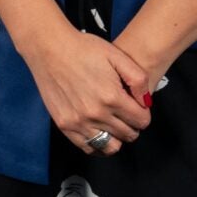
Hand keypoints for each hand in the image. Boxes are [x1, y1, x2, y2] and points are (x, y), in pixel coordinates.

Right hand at [20, 26, 152, 156]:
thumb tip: (146, 102)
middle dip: (132, 124)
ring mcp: (79, 122)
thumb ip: (138, 79)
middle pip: (128, 134)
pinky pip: (89, 147)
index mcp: (112, 97)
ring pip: (111, 146)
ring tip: (113, 122)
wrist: (49, 48)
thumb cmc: (83, 48)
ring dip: (117, 136)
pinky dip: (99, 143)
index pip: (141, 121)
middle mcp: (96, 114)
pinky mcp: (65, 125)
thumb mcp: (117, 55)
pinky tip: (99, 130)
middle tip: (126, 112)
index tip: (137, 106)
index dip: (143, 113)